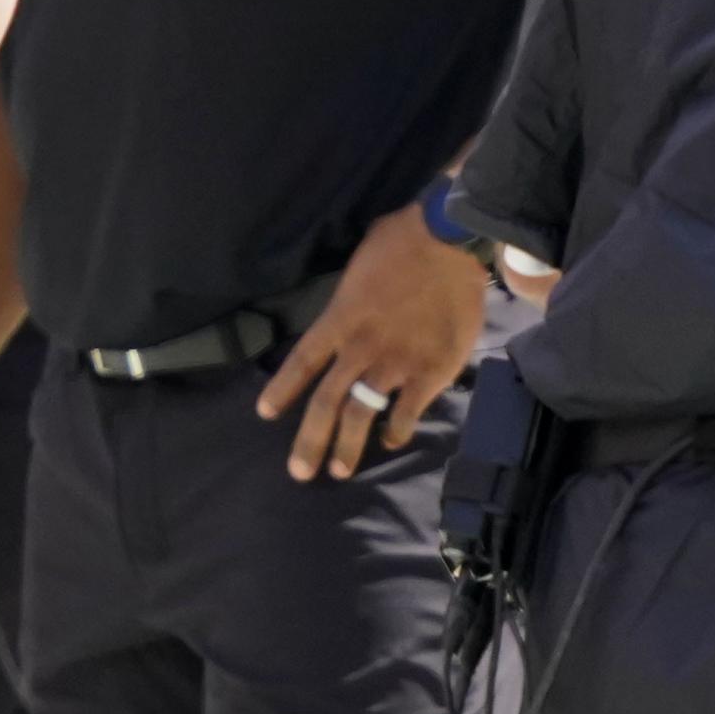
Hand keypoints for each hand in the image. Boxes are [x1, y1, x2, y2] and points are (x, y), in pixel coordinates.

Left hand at [256, 200, 486, 483]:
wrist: (448, 241)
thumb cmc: (401, 241)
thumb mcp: (358, 265)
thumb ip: (350, 297)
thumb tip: (350, 304)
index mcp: (339, 319)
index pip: (301, 362)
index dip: (282, 390)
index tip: (265, 415)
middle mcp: (360, 348)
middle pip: (326, 402)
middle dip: (310, 441)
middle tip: (300, 472)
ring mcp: (395, 363)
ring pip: (362, 415)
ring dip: (348, 446)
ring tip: (339, 470)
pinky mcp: (431, 372)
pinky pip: (408, 412)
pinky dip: (397, 430)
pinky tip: (392, 440)